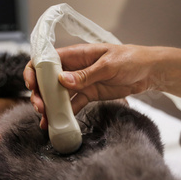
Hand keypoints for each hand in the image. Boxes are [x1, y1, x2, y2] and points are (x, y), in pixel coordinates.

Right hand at [23, 44, 156, 128]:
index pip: (46, 60)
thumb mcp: (109, 65)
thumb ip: (86, 74)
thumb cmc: (131, 59)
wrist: (148, 71)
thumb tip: (63, 80)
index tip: (31, 85)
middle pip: (48, 80)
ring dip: (49, 107)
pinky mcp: (88, 95)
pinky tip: (57, 125)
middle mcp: (73, 68)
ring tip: (45, 120)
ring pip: (57, 95)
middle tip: (40, 108)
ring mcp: (80, 83)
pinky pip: (72, 105)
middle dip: (40, 94)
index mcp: (75, 55)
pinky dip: (64, 115)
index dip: (34, 71)